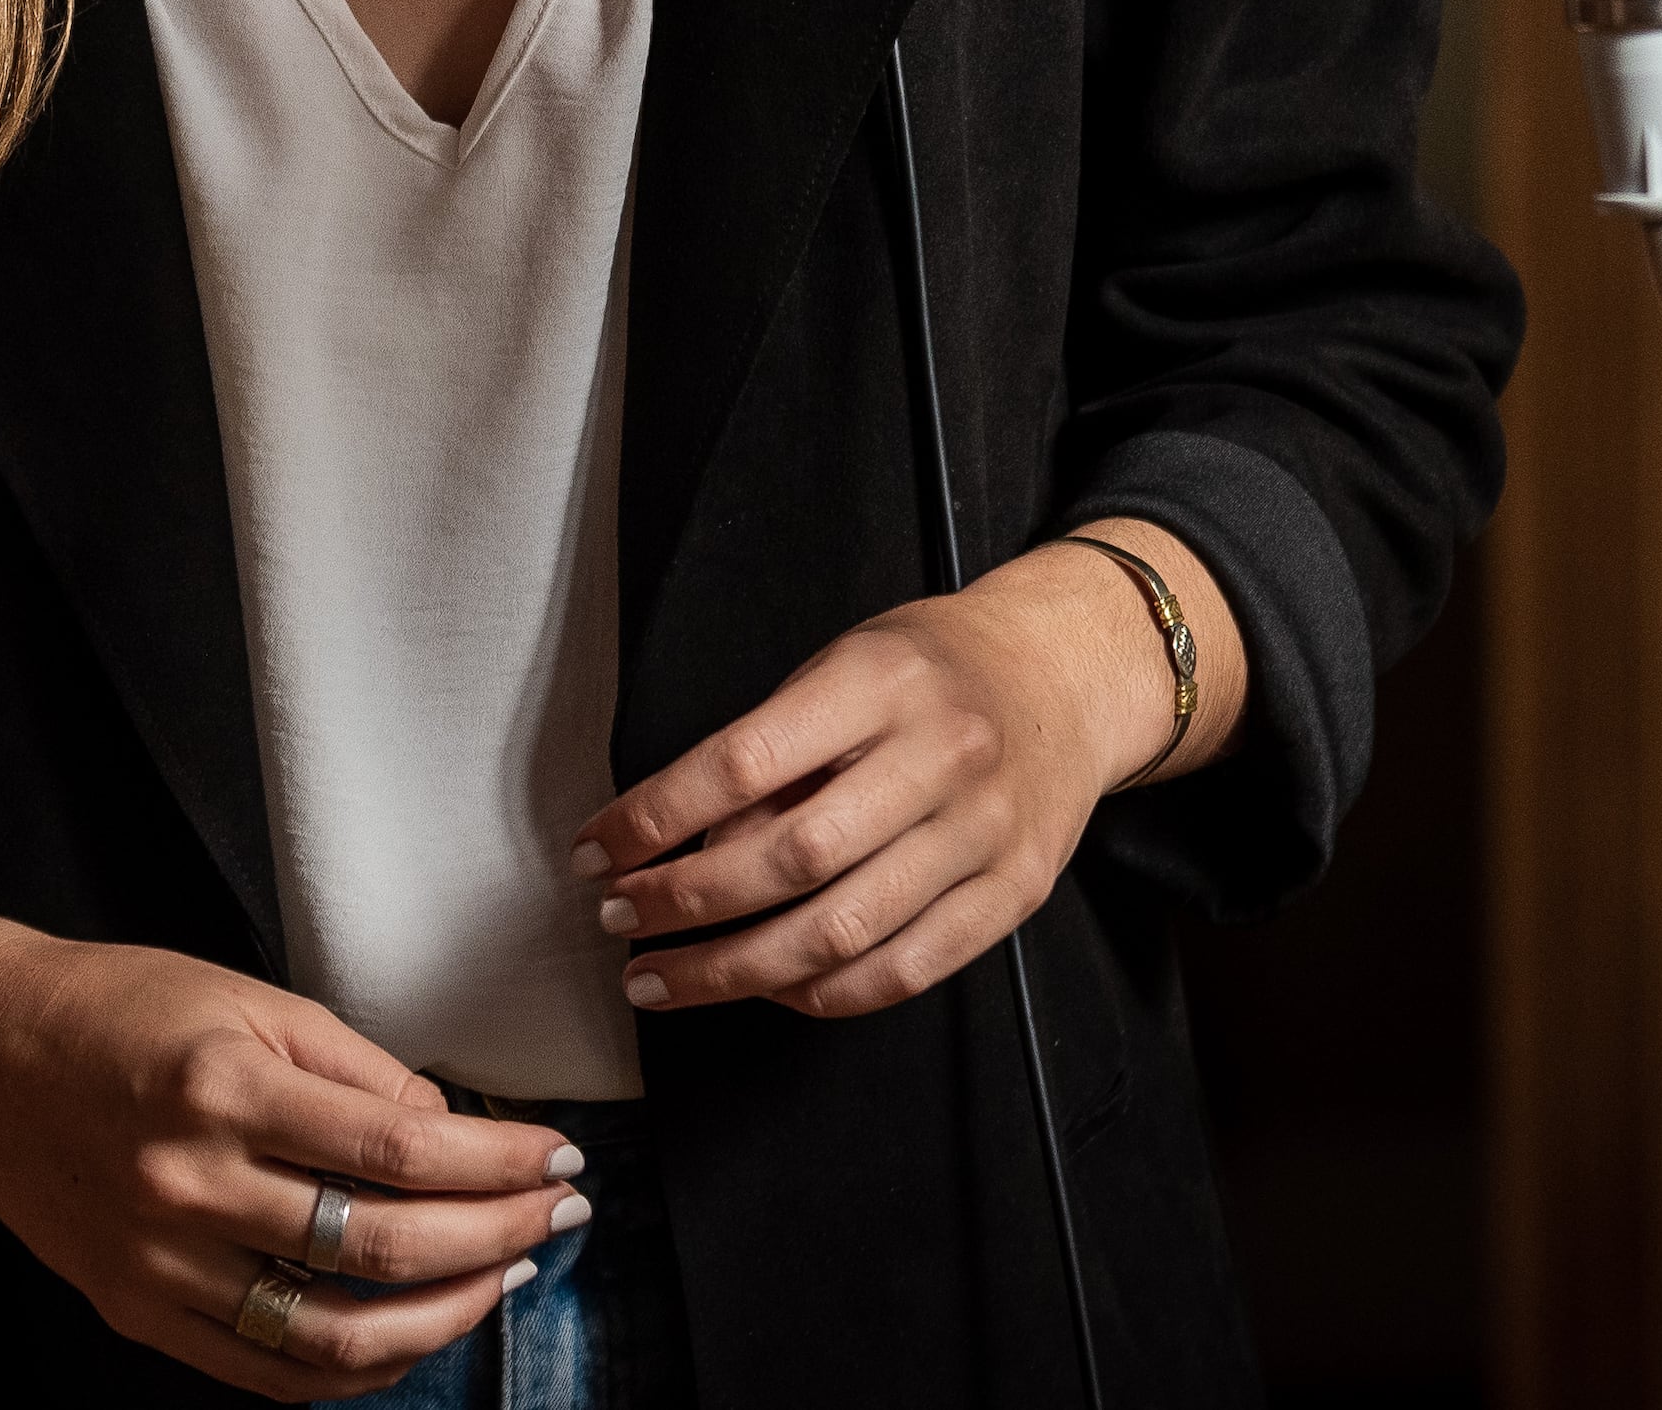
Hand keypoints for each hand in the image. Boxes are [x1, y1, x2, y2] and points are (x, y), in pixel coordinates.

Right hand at [0, 933, 585, 1400]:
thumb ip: (357, 1070)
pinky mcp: (141, 1311)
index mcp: (228, 1088)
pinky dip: (355, 1366)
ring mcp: (164, 1261)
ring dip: (442, 1317)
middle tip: (554, 1218)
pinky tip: (410, 1333)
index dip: (499, 1165)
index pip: (402, 1152)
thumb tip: (453, 1135)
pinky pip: (268, 1370)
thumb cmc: (116, 1009)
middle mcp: (194, 1183)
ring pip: (335, 1332)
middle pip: (384, 1246)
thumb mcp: (249, 999)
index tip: (557, 1161)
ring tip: (498, 1283)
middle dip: (496, 1238)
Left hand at [567, 528, 1231, 1020]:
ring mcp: (984, 833)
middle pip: (790, 859)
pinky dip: (821, 995)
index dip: (655, 818)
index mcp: (882, 682)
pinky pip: (903, 971)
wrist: (1064, 677)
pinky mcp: (1011, 894)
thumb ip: (771, 750)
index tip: (598, 852)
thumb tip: (676, 846)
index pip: (743, 761)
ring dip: (733, 971)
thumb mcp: (844, 666)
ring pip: (841, 933)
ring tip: (664, 977)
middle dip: (683, 904)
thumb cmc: (933, 670)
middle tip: (619, 924)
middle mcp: (941, 757)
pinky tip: (767, 989)